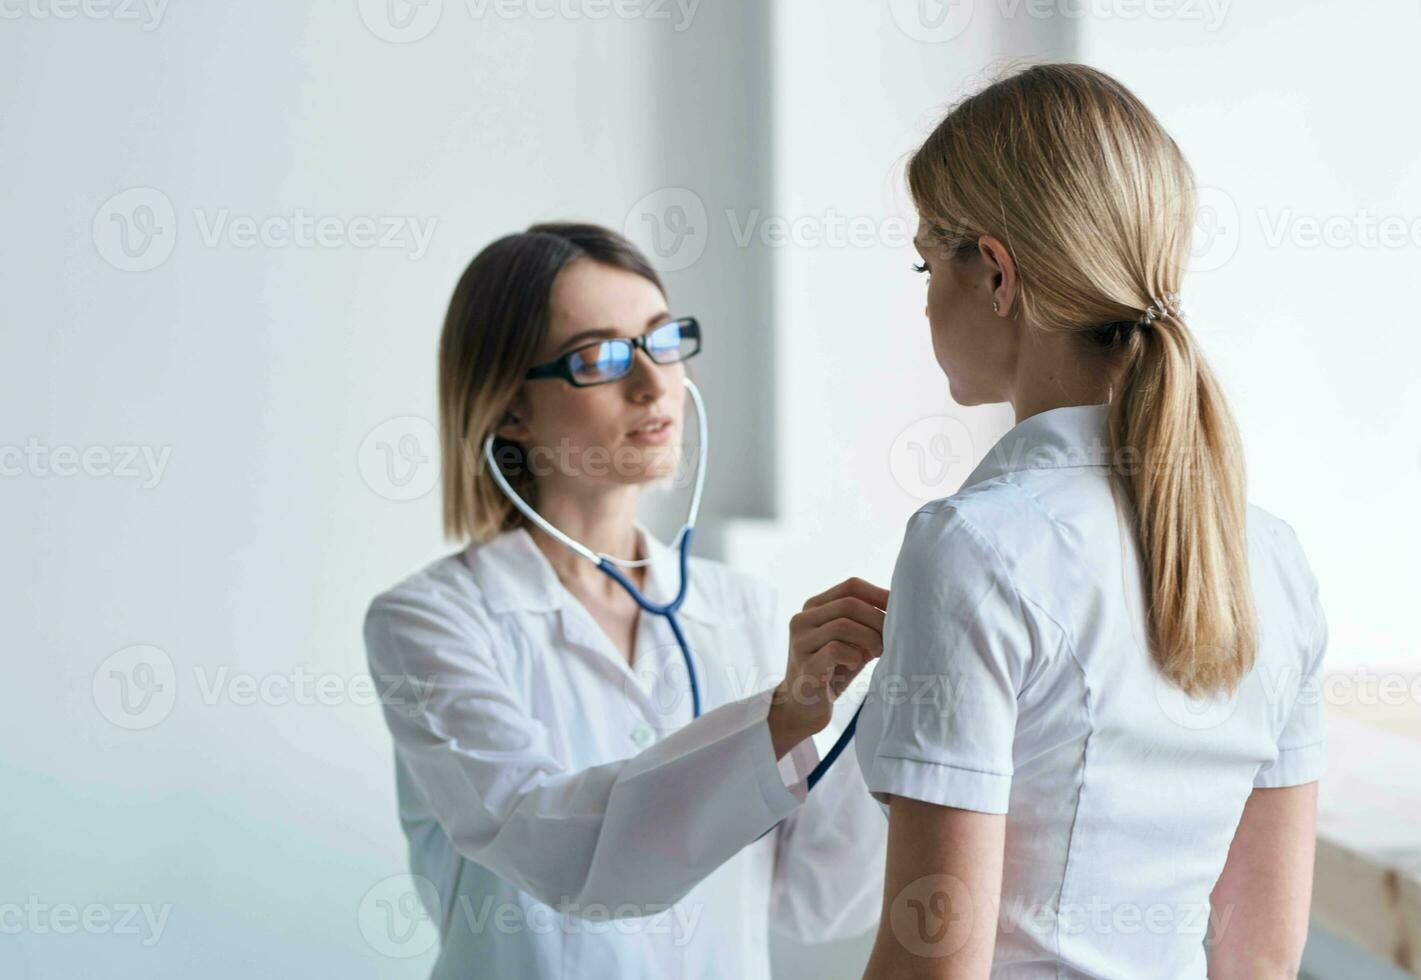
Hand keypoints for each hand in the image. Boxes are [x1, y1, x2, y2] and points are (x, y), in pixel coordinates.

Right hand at [768, 577, 888, 756]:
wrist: (802, 709)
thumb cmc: (832, 673)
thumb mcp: (851, 643)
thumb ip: (866, 624)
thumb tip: (901, 609)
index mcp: (814, 608)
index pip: (851, 586)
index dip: (880, 595)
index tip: (901, 611)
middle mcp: (802, 619)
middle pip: (849, 603)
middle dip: (877, 620)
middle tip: (890, 640)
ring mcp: (800, 641)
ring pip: (842, 625)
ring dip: (869, 639)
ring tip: (877, 653)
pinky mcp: (804, 664)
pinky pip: (835, 650)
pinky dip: (854, 655)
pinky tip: (858, 664)